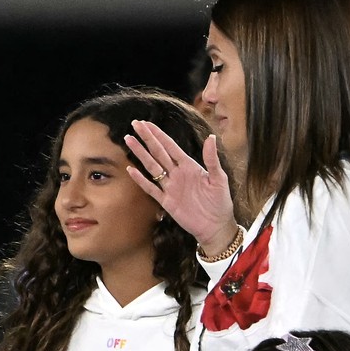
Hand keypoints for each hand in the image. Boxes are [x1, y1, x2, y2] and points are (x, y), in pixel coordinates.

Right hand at [124, 120, 237, 253]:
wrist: (216, 226)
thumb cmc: (220, 202)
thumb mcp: (219, 178)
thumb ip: (212, 159)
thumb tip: (211, 137)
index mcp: (190, 166)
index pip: (170, 146)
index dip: (159, 134)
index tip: (147, 124)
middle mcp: (177, 174)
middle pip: (158, 152)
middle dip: (146, 138)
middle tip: (135, 125)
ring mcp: (170, 187)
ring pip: (152, 167)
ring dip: (140, 154)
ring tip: (129, 140)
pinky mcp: (166, 202)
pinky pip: (151, 189)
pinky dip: (141, 180)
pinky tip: (131, 170)